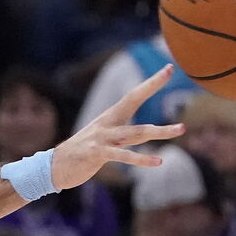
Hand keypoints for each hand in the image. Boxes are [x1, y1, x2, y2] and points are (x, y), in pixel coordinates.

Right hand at [51, 64, 184, 190]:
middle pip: (133, 101)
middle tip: (171, 70)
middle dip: (152, 86)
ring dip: (160, 130)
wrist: (54, 167)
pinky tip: (157, 162)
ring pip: (135, 132)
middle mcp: (107, 123)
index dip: (150, 82)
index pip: (133, 95)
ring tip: (181, 129)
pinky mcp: (97, 154)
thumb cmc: (82, 153)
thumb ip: (124, 136)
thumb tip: (144, 133)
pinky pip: (123, 156)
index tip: (169, 68)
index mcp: (110, 118)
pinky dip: (141, 159)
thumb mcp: (104, 139)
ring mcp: (101, 137)